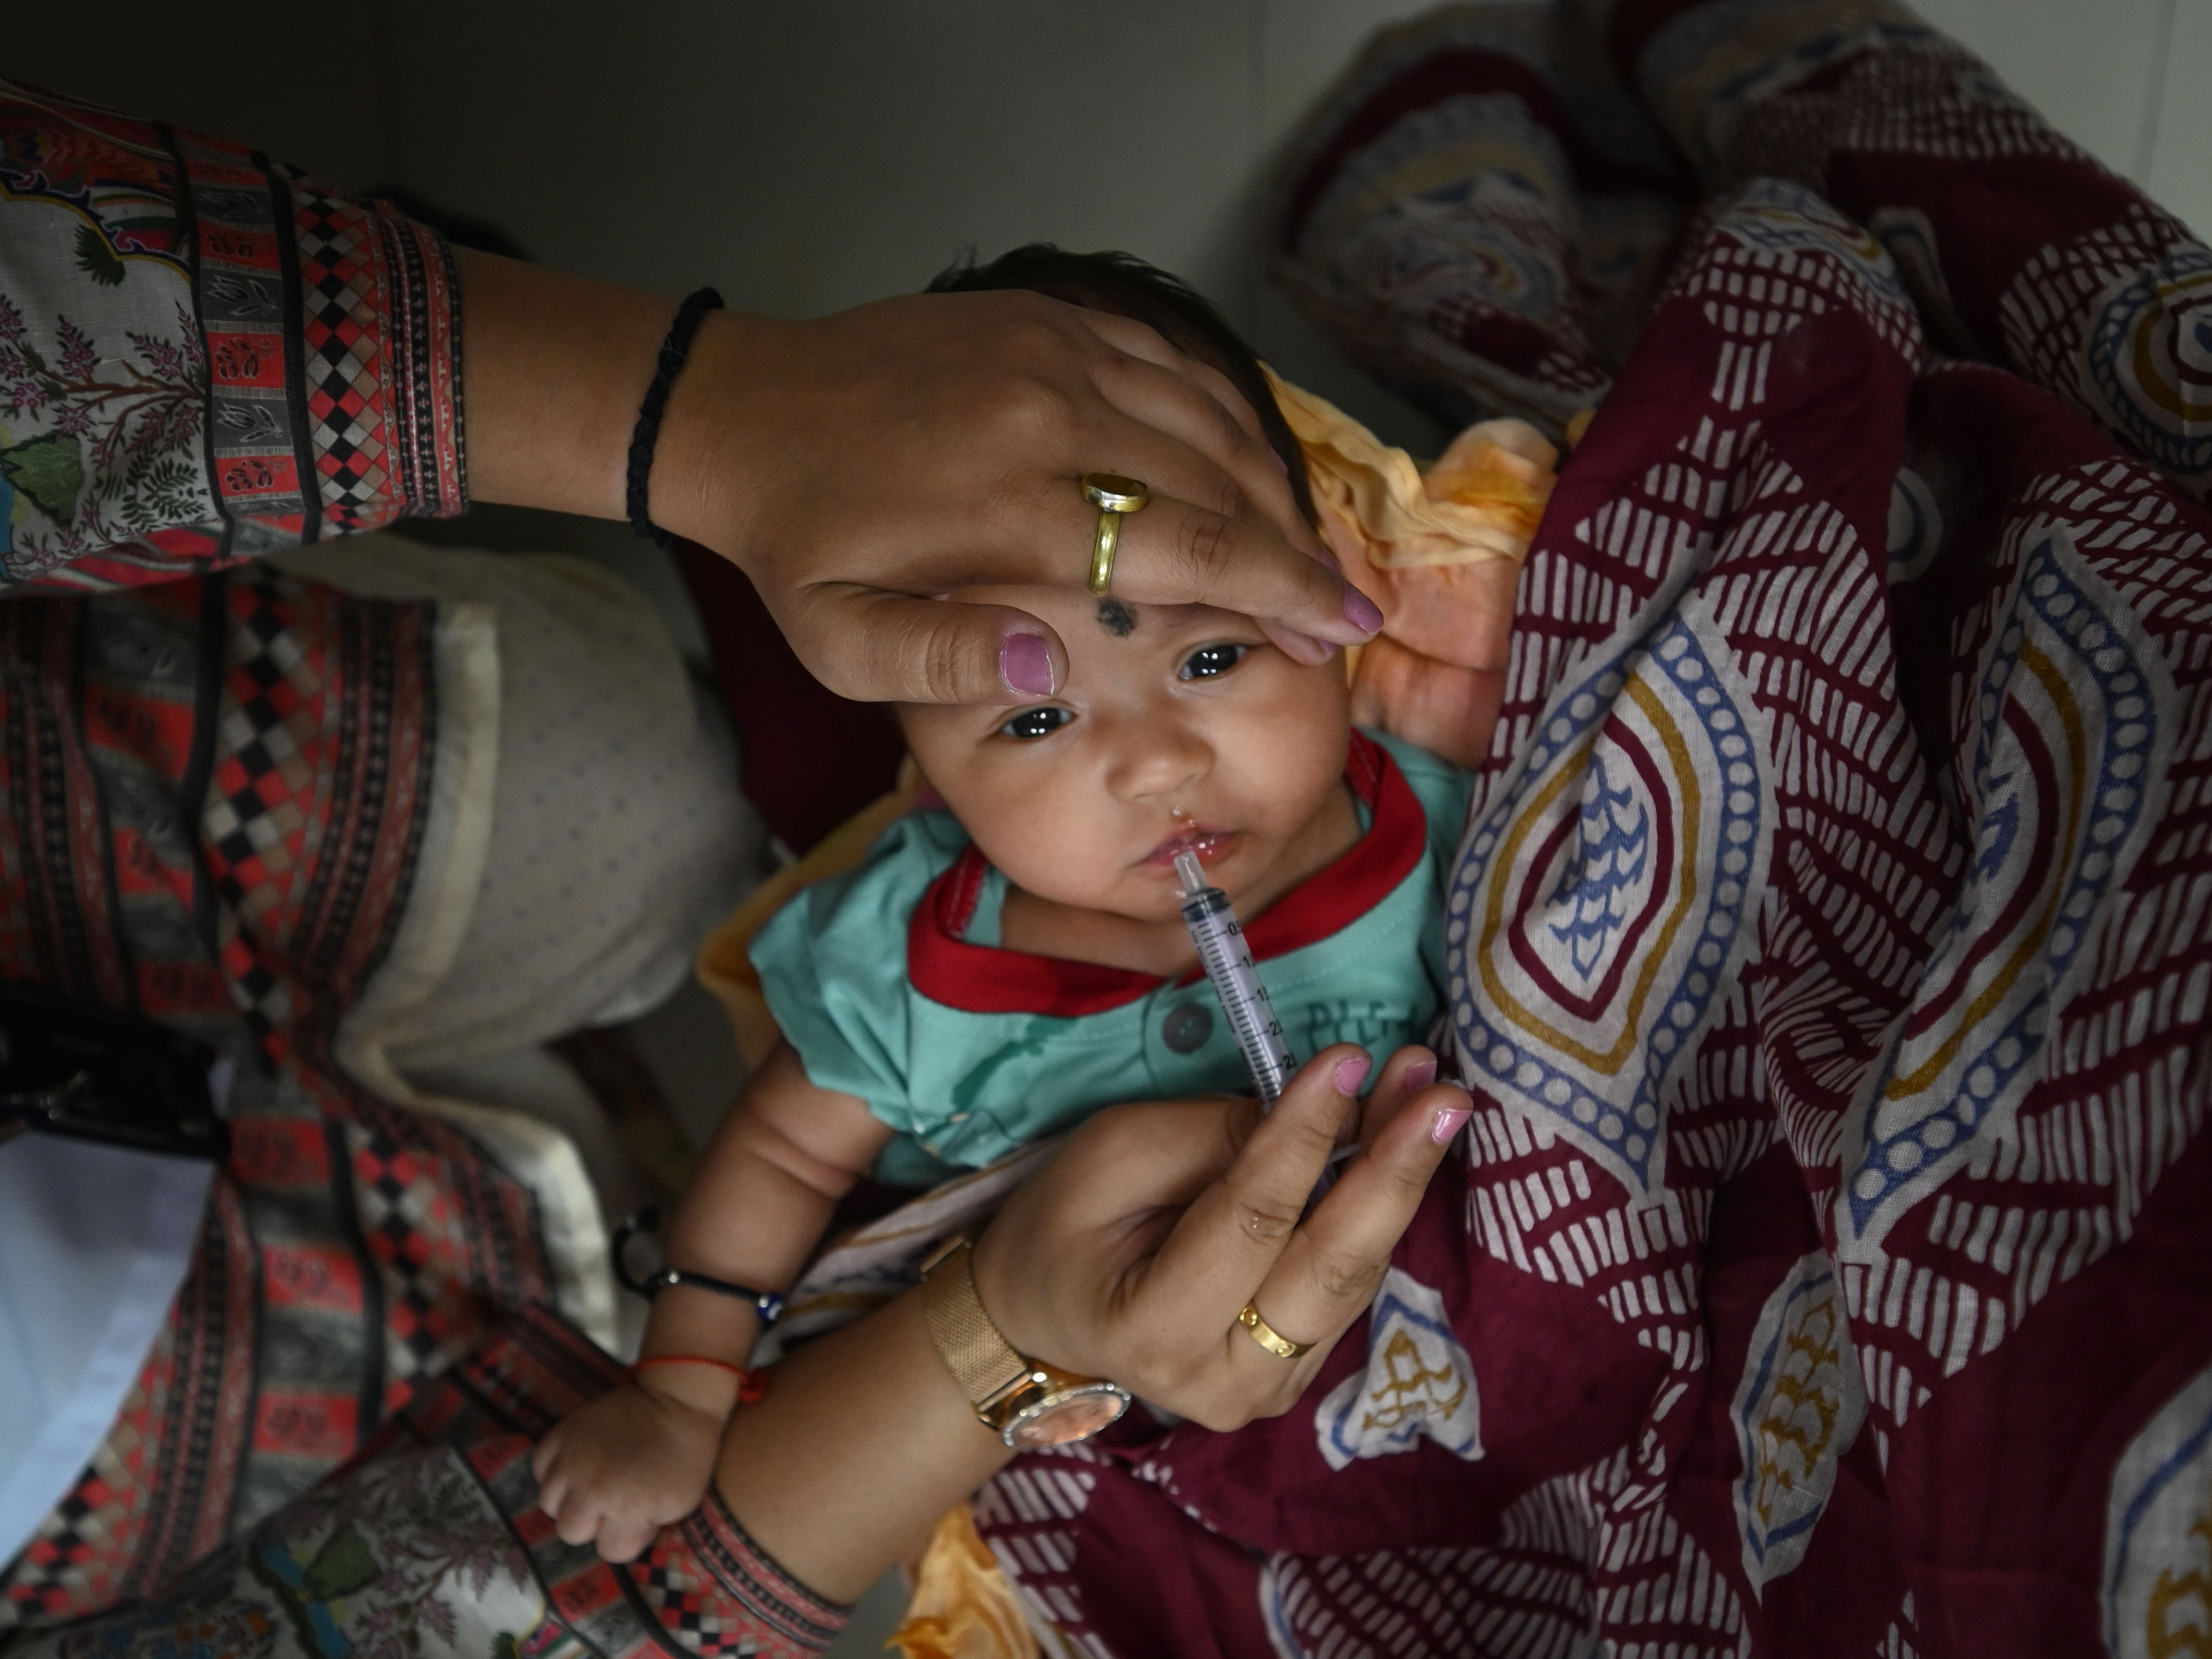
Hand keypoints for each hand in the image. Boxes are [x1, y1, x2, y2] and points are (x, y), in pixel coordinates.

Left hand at [457, 253, 1381, 705]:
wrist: (743, 414)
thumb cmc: (800, 547)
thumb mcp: (841, 645)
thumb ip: (950, 661)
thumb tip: (1059, 667)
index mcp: (1010, 503)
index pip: (1188, 546)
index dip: (1281, 590)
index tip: (1346, 630)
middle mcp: (1050, 412)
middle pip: (1218, 481)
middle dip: (1297, 550)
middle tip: (1346, 609)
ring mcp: (1052, 349)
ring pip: (1205, 415)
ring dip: (1270, 484)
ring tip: (1308, 549)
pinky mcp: (1045, 315)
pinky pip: (1165, 361)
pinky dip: (1220, 413)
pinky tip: (1245, 462)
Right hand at [532, 1379, 726, 1562]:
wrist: (677, 1402)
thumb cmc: (686, 1456)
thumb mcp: (678, 1505)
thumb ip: (644, 1527)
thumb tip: (621, 1534)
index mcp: (626, 1508)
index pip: (609, 1551)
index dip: (627, 1538)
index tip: (639, 1519)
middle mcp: (591, 1488)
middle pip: (570, 1531)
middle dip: (592, 1523)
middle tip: (611, 1503)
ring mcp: (573, 1459)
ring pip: (548, 1502)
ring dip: (568, 1499)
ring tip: (589, 1486)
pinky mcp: (563, 1432)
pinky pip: (540, 1465)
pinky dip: (553, 1471)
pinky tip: (573, 1468)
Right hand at [971, 1044, 1470, 1430]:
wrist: (1046, 1314)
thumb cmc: (1067, 1225)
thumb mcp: (1113, 1156)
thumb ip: (1214, 1137)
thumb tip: (1324, 1108)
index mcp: (1156, 1331)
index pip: (1252, 1222)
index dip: (1305, 1136)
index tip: (1349, 1058)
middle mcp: (1225, 1382)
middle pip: (1331, 1269)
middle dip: (1394, 1172)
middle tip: (1445, 1095)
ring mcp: (1271, 1389)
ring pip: (1355, 1275)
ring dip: (1398, 1179)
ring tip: (1430, 1095)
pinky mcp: (1300, 1372)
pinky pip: (1349, 1282)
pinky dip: (1376, 1209)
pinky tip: (1400, 1141)